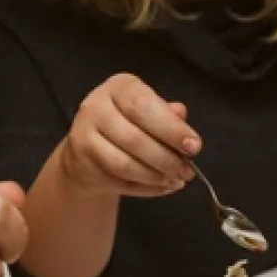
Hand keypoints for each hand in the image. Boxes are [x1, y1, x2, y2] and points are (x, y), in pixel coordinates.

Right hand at [60, 74, 201, 197]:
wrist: (90, 148)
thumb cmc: (130, 124)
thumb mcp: (150, 111)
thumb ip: (167, 114)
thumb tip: (181, 116)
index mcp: (119, 88)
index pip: (144, 106)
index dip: (171, 129)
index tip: (194, 146)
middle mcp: (95, 108)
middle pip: (134, 138)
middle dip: (166, 159)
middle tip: (187, 171)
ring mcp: (84, 137)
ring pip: (124, 165)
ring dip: (156, 177)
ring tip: (176, 180)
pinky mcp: (82, 165)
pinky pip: (118, 182)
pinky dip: (146, 188)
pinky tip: (163, 187)